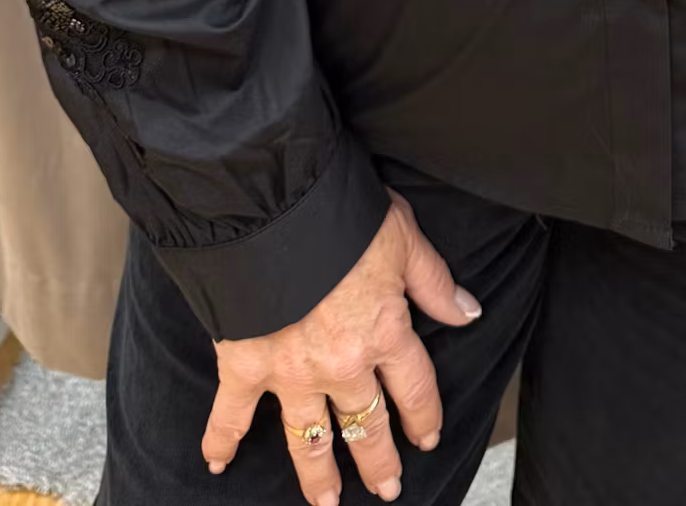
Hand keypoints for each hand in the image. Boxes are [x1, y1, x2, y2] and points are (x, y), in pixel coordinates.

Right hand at [201, 189, 482, 503]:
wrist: (275, 209)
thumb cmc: (343, 216)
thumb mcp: (404, 237)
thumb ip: (434, 281)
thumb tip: (468, 312)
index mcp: (385, 332)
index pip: (415, 389)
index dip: (424, 416)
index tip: (427, 438)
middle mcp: (342, 365)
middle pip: (367, 425)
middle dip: (378, 461)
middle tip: (386, 488)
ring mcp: (292, 373)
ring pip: (309, 439)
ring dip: (318, 476)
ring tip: (326, 502)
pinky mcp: (245, 365)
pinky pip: (232, 413)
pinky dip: (221, 439)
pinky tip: (217, 463)